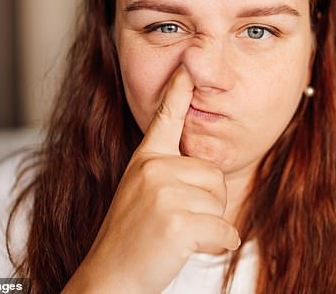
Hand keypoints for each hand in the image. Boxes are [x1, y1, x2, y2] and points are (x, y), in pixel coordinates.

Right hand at [63, 65, 240, 293]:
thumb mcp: (141, 194)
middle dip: (207, 204)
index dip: (179, 89)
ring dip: (210, 225)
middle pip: (214, 175)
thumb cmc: (131, 239)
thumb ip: (166, 172)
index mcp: (145, 160)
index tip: (189, 62)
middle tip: (177, 222)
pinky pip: (225, 231)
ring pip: (221, 202)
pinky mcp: (178, 221)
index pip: (165, 117)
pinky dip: (218, 245)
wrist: (110, 279)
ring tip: (177, 235)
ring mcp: (164, 193)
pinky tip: (190, 249)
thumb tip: (207, 166)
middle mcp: (153, 169)